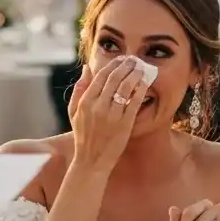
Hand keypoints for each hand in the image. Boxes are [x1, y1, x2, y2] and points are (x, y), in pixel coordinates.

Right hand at [67, 56, 148, 173]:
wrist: (91, 161)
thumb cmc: (83, 136)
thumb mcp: (74, 112)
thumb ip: (79, 89)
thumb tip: (87, 68)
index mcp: (85, 102)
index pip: (101, 76)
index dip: (113, 64)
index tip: (121, 59)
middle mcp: (98, 106)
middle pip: (115, 78)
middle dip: (126, 65)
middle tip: (134, 60)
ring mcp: (112, 115)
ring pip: (126, 87)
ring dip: (135, 74)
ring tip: (141, 67)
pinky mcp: (124, 123)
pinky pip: (135, 101)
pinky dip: (140, 89)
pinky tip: (145, 82)